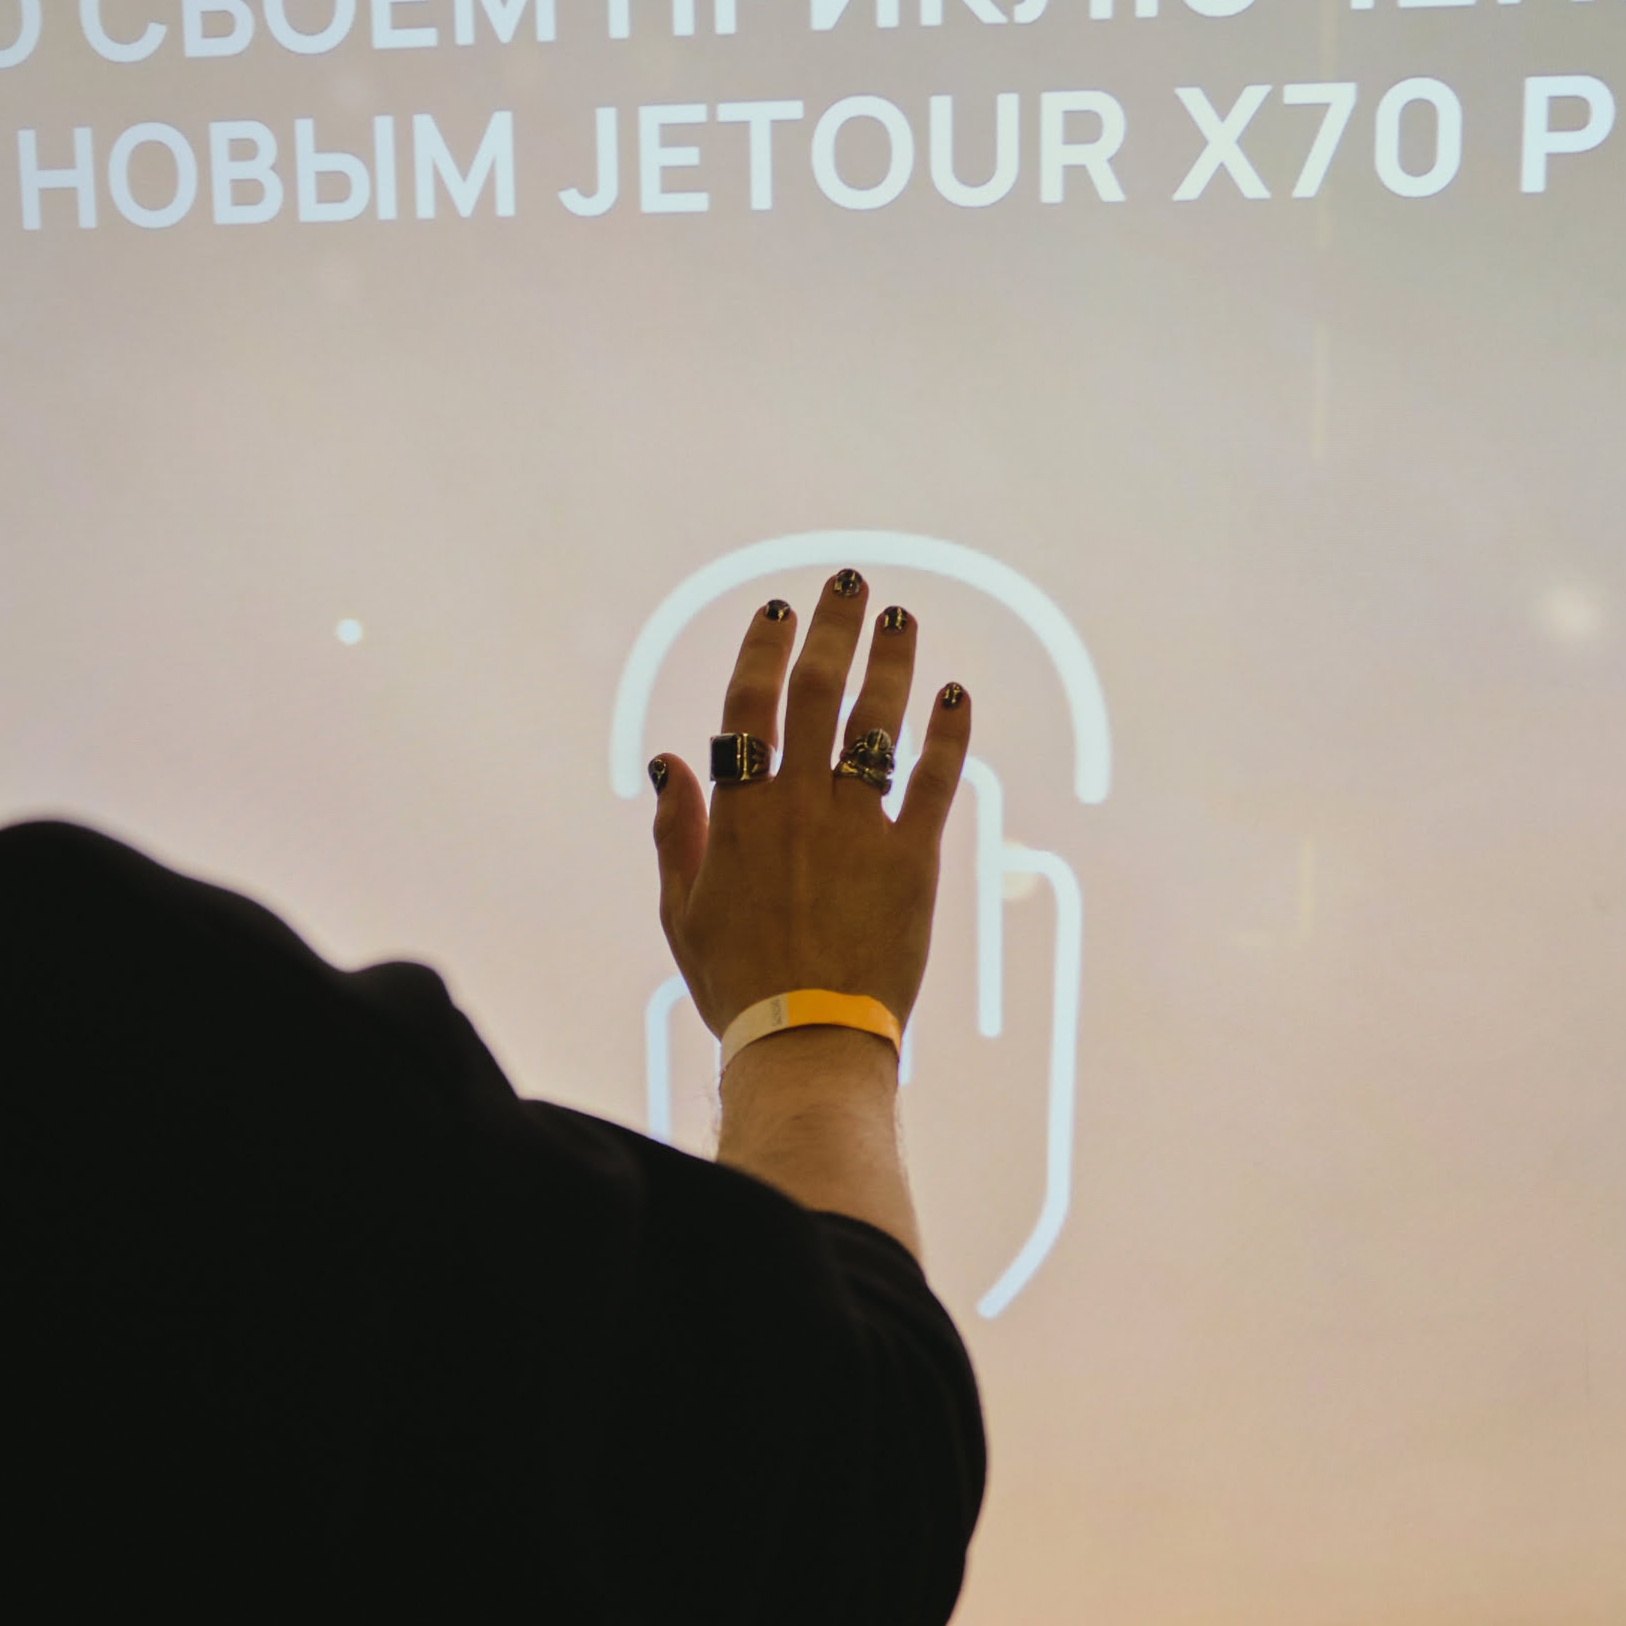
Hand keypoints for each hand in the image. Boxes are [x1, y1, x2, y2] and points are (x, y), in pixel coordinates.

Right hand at [647, 570, 972, 1039]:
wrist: (807, 1042)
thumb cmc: (737, 983)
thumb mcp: (681, 911)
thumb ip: (677, 831)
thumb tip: (669, 762)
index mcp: (740, 815)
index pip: (749, 708)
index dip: (762, 651)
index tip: (776, 611)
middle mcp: (799, 808)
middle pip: (816, 695)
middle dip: (832, 630)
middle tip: (849, 584)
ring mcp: (858, 831)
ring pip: (876, 725)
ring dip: (891, 663)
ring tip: (902, 618)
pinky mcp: (912, 861)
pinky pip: (932, 783)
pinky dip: (946, 735)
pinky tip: (955, 695)